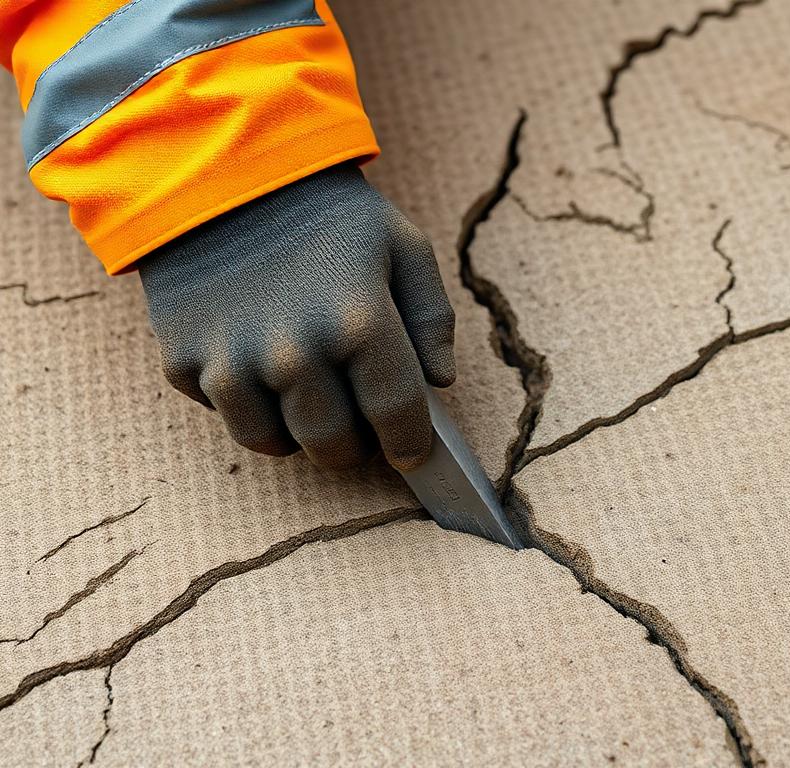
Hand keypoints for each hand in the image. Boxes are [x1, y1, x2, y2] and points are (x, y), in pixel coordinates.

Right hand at [138, 163, 455, 470]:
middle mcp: (294, 353)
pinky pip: (228, 416)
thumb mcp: (401, 243)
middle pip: (335, 446)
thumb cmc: (324, 210)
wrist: (217, 167)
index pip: (398, 417)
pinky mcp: (184, 363)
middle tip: (360, 424)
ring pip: (277, 444)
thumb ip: (432, 317)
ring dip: (301, 433)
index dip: (411, 441)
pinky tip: (259, 365)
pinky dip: (249, 406)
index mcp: (359, 322)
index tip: (412, 450)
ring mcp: (232, 362)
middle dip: (356, 443)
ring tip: (311, 397)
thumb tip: (440, 381)